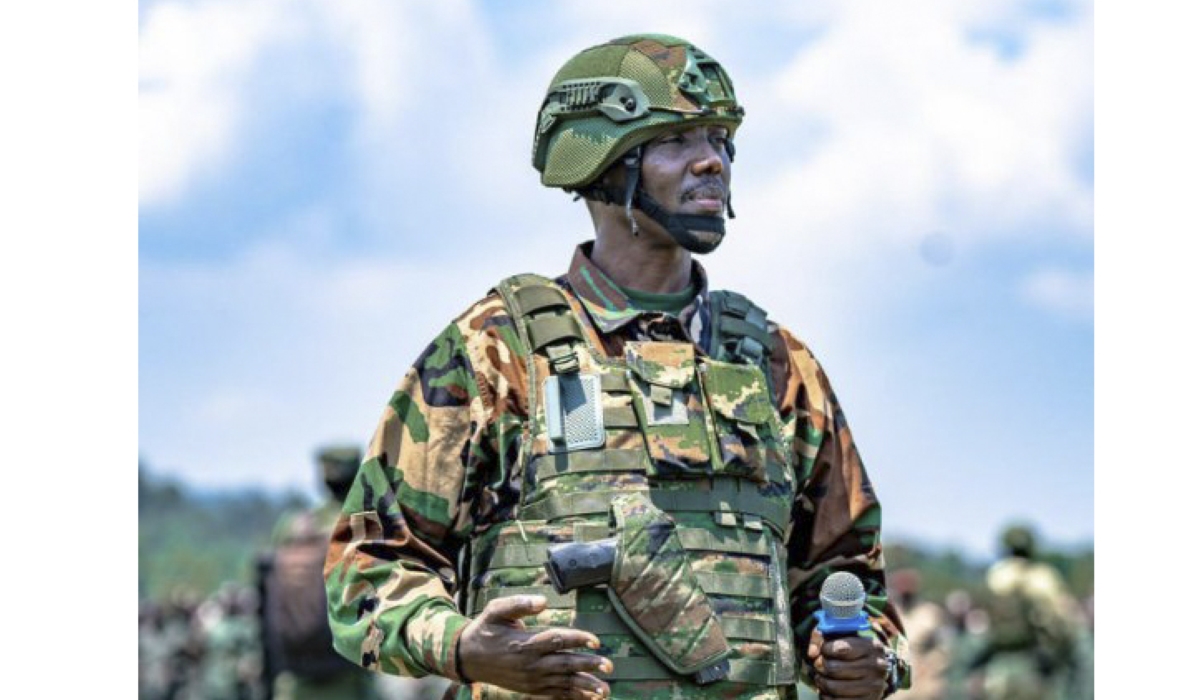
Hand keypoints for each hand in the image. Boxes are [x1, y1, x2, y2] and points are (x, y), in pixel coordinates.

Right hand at [457, 594, 611, 698]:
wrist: (467, 657)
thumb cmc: (486, 629)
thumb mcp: (496, 610)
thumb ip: (518, 604)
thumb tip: (543, 601)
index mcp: (525, 643)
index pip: (557, 640)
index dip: (578, 639)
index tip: (595, 641)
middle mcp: (531, 663)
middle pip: (564, 664)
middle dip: (588, 665)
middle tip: (608, 666)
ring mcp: (532, 678)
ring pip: (563, 683)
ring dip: (585, 686)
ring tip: (604, 690)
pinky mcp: (531, 688)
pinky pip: (555, 693)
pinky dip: (572, 697)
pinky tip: (589, 698)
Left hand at [806, 629, 889, 699]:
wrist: (874, 671)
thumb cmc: (854, 652)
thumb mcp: (843, 638)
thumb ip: (824, 638)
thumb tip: (812, 652)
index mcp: (871, 647)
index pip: (841, 649)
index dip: (825, 649)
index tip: (823, 650)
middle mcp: (876, 666)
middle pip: (834, 669)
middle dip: (820, 666)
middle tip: (818, 665)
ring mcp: (873, 686)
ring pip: (833, 687)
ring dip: (821, 682)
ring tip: (821, 677)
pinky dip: (826, 696)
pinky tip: (827, 690)